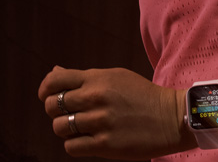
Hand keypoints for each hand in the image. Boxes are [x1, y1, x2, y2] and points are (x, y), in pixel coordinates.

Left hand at [38, 65, 192, 158]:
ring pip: (59, 127)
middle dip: (54, 110)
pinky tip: (87, 139)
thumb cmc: (141, 95)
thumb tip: (54, 73)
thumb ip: (84, 77)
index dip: (45, 88)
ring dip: (64, 128)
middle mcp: (96, 97)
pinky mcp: (105, 144)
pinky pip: (71, 146)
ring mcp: (100, 121)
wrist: (170, 117)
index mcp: (98, 78)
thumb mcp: (115, 77)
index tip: (46, 95)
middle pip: (52, 105)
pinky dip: (75, 144)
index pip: (56, 80)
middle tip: (67, 113)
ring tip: (79, 127)